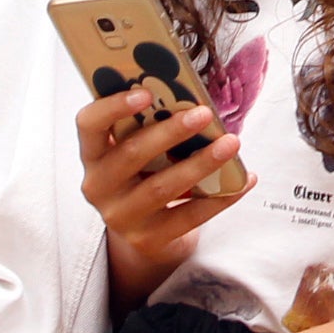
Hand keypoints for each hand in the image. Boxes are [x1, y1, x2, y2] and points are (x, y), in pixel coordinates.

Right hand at [77, 85, 252, 305]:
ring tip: (231, 143)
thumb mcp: (138, 150)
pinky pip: (187, 216)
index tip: (146, 92)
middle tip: (203, 114)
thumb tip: (192, 100)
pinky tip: (244, 180)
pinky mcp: (147, 240)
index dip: (113, 106)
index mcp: (94, 154)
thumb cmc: (147, 175)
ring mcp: (121, 216)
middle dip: (170, 131)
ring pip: (162, 186)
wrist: (146, 234)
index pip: (89, 124)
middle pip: (131, 153)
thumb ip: (150, 126)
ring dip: (201, 163)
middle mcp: (99, 186)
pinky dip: (220, 197)